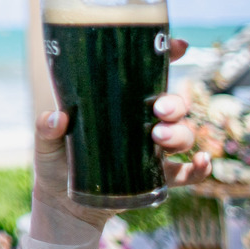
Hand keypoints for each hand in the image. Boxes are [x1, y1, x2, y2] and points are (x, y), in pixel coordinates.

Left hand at [32, 38, 211, 228]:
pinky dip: (200, 168)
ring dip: (181, 133)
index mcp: (118, 103)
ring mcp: (152, 150)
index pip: (148, 74)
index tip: (177, 47)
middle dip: (174, 103)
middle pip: (172, 105)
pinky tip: (203, 162)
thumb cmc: (55, 161)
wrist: (63, 201)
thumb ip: (46, 129)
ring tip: (160, 137)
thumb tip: (58, 118)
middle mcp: (141, 122)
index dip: (167, 56)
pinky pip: (188, 173)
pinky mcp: (156, 178)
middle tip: (158, 110)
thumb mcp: (46, 142)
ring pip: (183, 134)